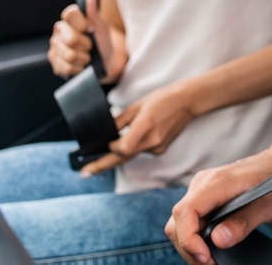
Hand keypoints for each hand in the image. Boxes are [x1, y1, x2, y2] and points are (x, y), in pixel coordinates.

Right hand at [48, 0, 127, 81]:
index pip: (69, 14)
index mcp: (69, 19)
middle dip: (86, 45)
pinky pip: (66, 67)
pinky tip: (81, 66)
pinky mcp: (54, 62)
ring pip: (69, 55)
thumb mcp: (101, 26)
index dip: (81, 24)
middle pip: (71, 39)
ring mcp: (55, 47)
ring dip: (83, 59)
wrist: (107, 62)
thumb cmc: (104, 41)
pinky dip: (78, 69)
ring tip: (87, 57)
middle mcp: (59, 31)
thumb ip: (93, 10)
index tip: (90, 29)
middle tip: (91, 47)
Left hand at [80, 81, 195, 175]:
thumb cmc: (161, 99)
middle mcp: (152, 141)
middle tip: (85, 173)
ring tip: (131, 132)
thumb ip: (120, 121)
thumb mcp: (136, 106)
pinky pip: (142, 151)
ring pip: (132, 153)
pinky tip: (145, 131)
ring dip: (123, 149)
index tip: (102, 144)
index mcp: (145, 127)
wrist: (186, 102)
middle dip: (102, 165)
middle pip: (122, 157)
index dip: (110, 147)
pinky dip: (136, 145)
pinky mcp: (161, 150)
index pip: (122, 148)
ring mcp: (158, 148)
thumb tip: (105, 133)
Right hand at [166, 152, 271, 264]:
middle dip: (189, 247)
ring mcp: (202, 188)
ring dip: (190, 243)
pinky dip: (195, 236)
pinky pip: (190, 218)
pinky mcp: (204, 195)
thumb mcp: (268, 206)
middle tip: (211, 264)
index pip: (186, 212)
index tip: (206, 257)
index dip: (189, 239)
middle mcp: (203, 183)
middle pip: (178, 220)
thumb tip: (218, 240)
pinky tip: (210, 247)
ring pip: (180, 221)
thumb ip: (243, 223)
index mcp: (217, 182)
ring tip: (211, 259)